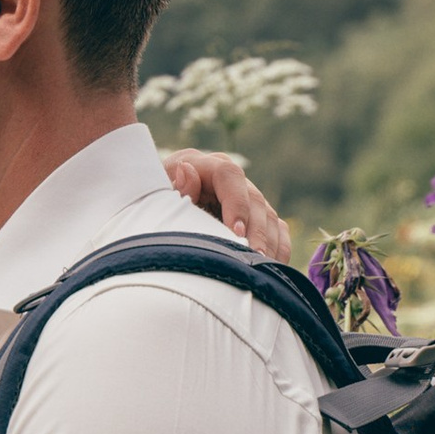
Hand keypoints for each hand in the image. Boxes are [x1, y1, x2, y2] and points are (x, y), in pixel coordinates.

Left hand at [162, 147, 295, 258]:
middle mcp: (230, 178)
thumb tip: (185, 171)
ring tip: (264, 268)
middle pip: (254, 198)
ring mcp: (246, 195)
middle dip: (256, 231)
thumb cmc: (156, 204)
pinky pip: (277, 228)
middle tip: (255, 259)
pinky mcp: (257, 215)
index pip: (228, 175)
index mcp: (204, 165)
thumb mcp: (158, 197)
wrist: (160, 209)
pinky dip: (278, 247)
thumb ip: (175, 189)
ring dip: (269, 243)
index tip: (236, 232)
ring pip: (268, 215)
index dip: (236, 203)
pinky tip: (273, 267)